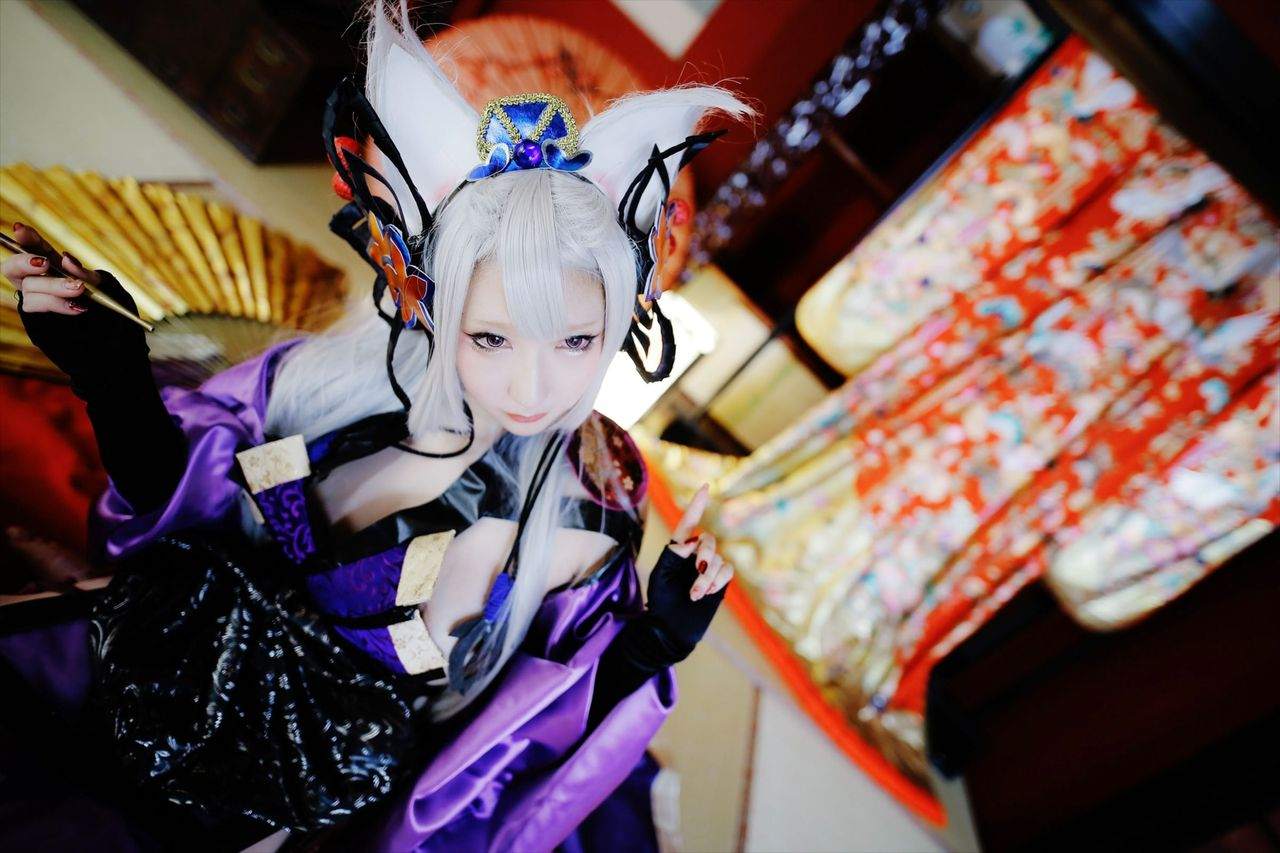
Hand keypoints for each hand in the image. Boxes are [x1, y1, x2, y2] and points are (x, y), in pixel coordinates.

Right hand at [2, 222, 99, 314]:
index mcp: (43, 257)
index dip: (25, 236)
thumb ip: (80, 270)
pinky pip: (38, 304)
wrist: (92, 312)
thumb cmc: (88, 289)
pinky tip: (76, 306)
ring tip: (78, 288)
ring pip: (30, 285)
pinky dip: (58, 304)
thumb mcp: (89, 278)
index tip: (20, 229)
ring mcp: (29, 289)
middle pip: (13, 265)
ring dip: (55, 286)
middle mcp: (30, 272)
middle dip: (24, 262)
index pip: (31, 244)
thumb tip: (66, 259)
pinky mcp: (32, 306)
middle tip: (44, 263)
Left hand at [665, 483, 734, 601]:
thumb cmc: (661, 601)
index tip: (706, 487)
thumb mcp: (659, 575)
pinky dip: (718, 581)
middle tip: (695, 583)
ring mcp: (709, 567)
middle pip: (709, 541)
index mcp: (677, 549)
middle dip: (705, 559)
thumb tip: (692, 542)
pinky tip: (707, 593)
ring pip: (719, 560)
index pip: (688, 523)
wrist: (672, 628)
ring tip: (695, 596)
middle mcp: (694, 554)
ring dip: (707, 579)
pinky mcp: (720, 581)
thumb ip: (672, 554)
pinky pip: (727, 571)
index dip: (696, 505)